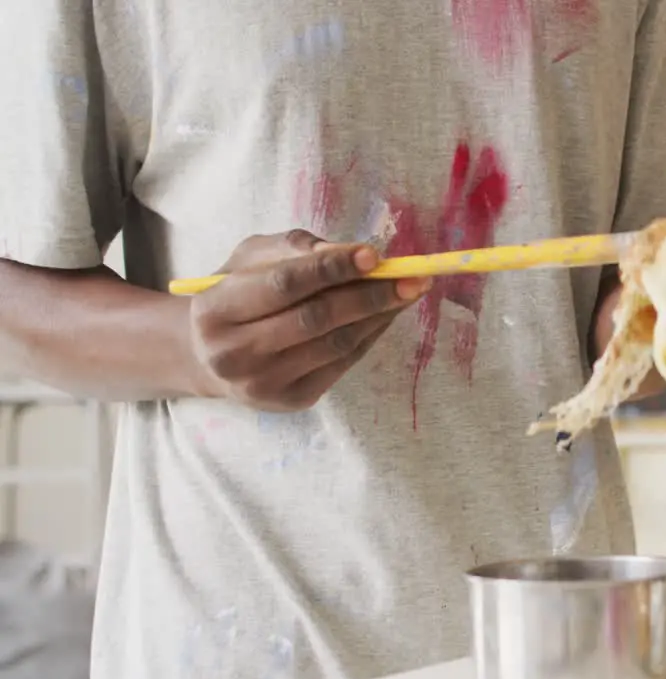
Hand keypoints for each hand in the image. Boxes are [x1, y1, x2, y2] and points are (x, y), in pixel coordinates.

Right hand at [187, 230, 430, 411]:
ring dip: (379, 315)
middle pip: (315, 319)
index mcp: (214, 311)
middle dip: (370, 294)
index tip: (375, 254)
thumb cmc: (237, 294)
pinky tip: (387, 314)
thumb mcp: (251, 259)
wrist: (211, 356)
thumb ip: (295, 249)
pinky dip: (370, 335)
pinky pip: (342, 363)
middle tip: (412, 276)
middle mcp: (233, 353)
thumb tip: (352, 250)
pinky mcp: (290, 400)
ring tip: (408, 292)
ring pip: (335, 344)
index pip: (284, 284)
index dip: (332, 268)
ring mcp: (262, 383)